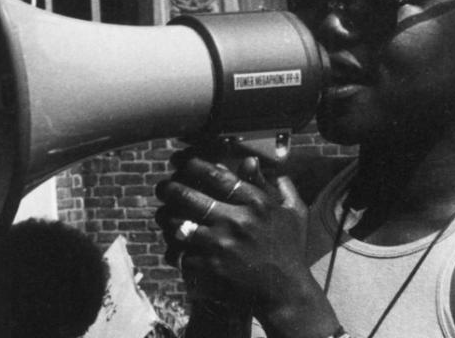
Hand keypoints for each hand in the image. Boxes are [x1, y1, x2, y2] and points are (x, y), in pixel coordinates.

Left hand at [156, 147, 341, 337]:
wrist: (286, 294)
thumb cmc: (290, 249)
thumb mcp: (291, 212)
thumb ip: (270, 184)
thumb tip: (249, 160)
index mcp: (256, 203)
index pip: (215, 175)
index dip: (191, 165)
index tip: (179, 162)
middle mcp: (237, 221)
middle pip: (188, 196)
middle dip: (169, 188)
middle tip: (163, 187)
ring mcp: (221, 246)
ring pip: (176, 224)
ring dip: (165, 217)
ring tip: (163, 215)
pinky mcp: (209, 269)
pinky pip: (178, 254)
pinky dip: (172, 249)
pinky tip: (173, 246)